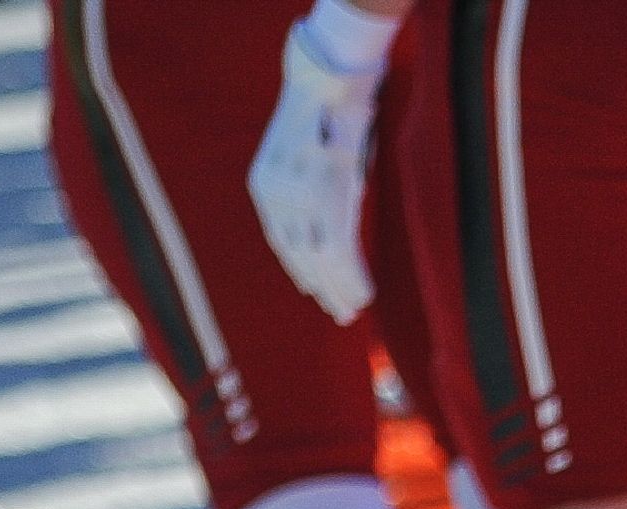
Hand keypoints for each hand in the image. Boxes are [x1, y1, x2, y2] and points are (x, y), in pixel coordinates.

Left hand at [249, 18, 380, 322]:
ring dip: (340, 287)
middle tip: (344, 314)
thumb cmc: (327, 116)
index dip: (304, 273)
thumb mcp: (310, 157)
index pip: (283, 242)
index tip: (322, 295)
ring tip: (356, 308)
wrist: (331, 76)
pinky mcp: (322, 190)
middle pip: (298, 256)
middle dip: (323, 288)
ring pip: (318, 258)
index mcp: (263, 184)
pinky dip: (352, 273)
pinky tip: (363, 291)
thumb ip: (310, 193)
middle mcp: (273, 192)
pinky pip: (337, 245)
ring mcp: (297, 192)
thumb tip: (323, 237)